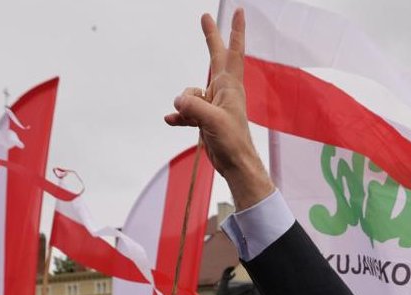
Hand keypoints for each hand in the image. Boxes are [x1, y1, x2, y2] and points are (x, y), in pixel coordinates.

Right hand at [166, 10, 273, 209]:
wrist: (236, 165)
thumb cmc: (232, 141)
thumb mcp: (212, 121)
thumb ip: (193, 107)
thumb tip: (177, 101)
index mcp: (230, 86)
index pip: (232, 51)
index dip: (235, 31)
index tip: (239, 11)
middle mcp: (223, 90)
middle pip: (213, 57)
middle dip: (209, 38)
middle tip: (204, 17)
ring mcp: (213, 103)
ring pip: (190, 92)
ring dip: (184, 104)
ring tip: (189, 118)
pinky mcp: (205, 118)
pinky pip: (185, 111)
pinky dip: (179, 116)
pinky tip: (171, 120)